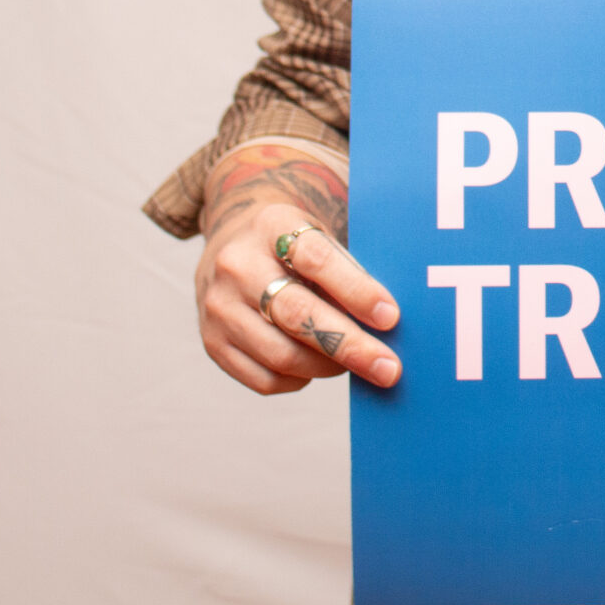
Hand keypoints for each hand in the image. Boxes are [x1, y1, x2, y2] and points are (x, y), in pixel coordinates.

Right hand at [194, 142, 403, 393]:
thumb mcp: (320, 234)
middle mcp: (236, 265)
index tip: (392, 317)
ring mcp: (218, 307)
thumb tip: (392, 322)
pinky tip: (318, 366)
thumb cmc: (297, 244)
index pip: (315, 259)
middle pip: (297, 314)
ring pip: (282, 355)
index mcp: (271, 225)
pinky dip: (300, 379)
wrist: (232, 243)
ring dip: (330, 367)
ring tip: (359, 362)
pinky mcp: (212, 343)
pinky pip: (264, 380)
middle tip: (390, 368)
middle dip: (350, 346)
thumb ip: (350, 268)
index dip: (356, 290)